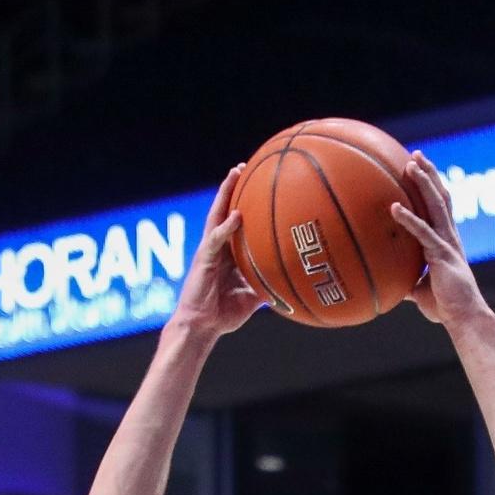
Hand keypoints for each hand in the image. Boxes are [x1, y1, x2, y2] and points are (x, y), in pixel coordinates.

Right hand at [170, 166, 264, 341]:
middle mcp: (217, 247)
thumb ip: (267, 286)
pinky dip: (226, 227)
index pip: (234, 222)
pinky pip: (215, 240)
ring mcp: (208, 251)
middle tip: (243, 166)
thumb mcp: (252, 298)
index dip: (243, 203)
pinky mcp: (203, 260)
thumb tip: (292, 282)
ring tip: (235, 173)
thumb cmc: (223, 315)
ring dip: (224, 193)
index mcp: (226, 254)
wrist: (202, 327)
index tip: (256, 184)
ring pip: (216, 215)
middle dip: (231, 187)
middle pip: (223, 209)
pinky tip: (236, 215)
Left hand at [390, 152, 488, 328]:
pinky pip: (423, 233)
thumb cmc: (445, 306)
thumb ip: (410, 282)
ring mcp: (447, 244)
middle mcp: (450, 237)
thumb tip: (393, 285)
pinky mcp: (442, 255)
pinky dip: (408, 219)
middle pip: (441, 197)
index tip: (420, 170)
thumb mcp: (421, 290)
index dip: (432, 187)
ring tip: (411, 164)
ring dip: (424, 183)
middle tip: (415, 154)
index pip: (441, 207)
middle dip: (429, 174)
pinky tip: (394, 208)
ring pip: (436, 206)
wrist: (463, 318)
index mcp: (447, 241)